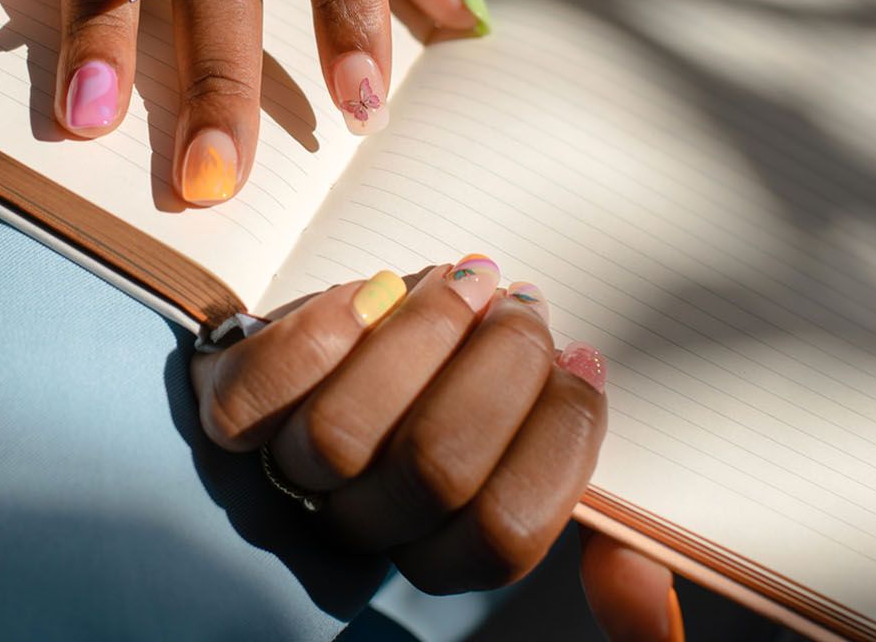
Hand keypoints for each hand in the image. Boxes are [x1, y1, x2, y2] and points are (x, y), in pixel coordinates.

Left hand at [190, 255, 665, 613]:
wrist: (333, 340)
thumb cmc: (448, 389)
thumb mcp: (524, 445)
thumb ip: (576, 502)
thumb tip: (645, 592)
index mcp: (438, 545)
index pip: (504, 534)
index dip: (556, 442)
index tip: (581, 361)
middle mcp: (361, 524)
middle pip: (433, 471)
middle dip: (499, 371)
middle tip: (526, 307)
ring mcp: (286, 471)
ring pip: (343, 434)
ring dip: (420, 338)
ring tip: (468, 281)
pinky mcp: (230, 404)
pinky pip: (256, 396)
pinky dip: (318, 336)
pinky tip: (374, 290)